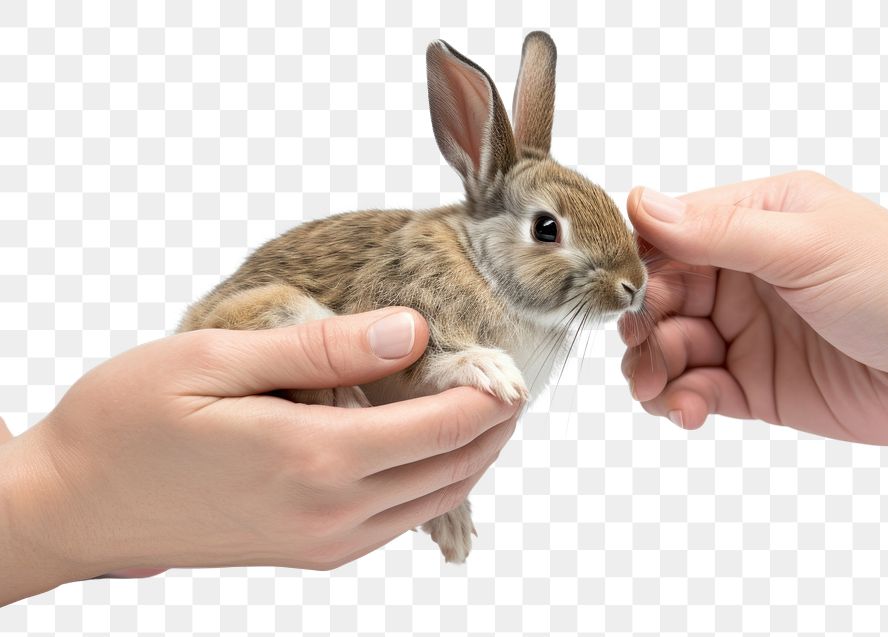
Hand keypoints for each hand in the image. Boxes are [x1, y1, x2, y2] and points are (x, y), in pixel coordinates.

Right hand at [0, 308, 518, 604]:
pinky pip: (399, 520)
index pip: (443, 426)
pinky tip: (425, 445)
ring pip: (435, 499)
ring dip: (469, 454)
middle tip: (508, 379)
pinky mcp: (311, 552)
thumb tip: (411, 329)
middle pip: (454, 467)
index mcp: (315, 458)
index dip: (488, 394)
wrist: (73, 505)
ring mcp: (324, 542)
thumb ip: (321, 348)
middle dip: (492, 424)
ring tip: (482, 407)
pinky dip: (431, 480)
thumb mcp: (215, 360)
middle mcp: (332, 512)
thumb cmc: (127, 420)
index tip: (509, 361)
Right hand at [620, 171, 887, 447]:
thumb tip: (640, 202)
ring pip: (668, 346)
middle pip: (660, 295)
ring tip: (655, 390)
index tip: (624, 293)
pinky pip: (694, 390)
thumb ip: (719, 230)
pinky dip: (679, 401)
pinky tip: (689, 410)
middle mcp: (744, 273)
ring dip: (651, 368)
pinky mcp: (753, 384)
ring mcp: (746, 330)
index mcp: (757, 221)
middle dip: (641, 325)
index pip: (672, 234)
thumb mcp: (808, 245)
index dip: (639, 264)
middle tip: (639, 350)